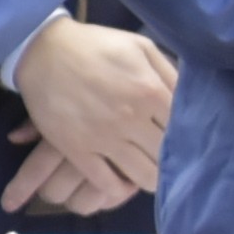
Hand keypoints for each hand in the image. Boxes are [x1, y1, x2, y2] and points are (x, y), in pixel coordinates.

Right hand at [2, 14, 174, 214]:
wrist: (42, 51)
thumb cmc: (95, 46)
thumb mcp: (140, 46)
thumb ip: (168, 73)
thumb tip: (191, 100)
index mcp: (150, 92)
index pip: (184, 130)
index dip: (187, 139)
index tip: (185, 142)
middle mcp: (131, 119)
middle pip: (167, 158)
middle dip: (171, 160)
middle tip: (167, 159)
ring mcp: (104, 138)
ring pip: (143, 177)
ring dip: (150, 178)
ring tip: (147, 171)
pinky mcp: (78, 150)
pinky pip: (107, 183)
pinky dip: (118, 187)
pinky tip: (121, 178)